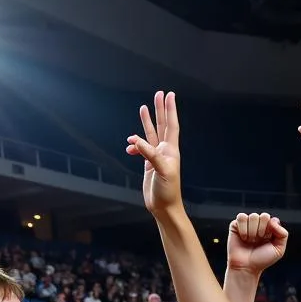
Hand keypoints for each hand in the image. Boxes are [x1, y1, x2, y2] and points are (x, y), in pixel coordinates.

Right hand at [126, 91, 182, 216]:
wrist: (164, 208)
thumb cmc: (167, 191)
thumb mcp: (161, 171)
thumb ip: (150, 154)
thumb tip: (136, 140)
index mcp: (171, 151)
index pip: (171, 125)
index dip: (170, 110)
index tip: (170, 95)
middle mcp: (165, 152)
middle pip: (162, 125)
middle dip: (160, 109)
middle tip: (159, 94)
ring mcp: (156, 157)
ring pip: (150, 135)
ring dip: (147, 122)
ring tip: (144, 107)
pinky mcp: (149, 165)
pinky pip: (140, 149)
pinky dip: (134, 146)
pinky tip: (129, 146)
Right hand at [227, 213, 288, 275]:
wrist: (246, 267)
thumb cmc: (262, 260)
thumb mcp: (279, 250)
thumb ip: (283, 234)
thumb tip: (273, 220)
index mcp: (269, 229)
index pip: (273, 219)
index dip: (271, 230)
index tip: (267, 240)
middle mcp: (258, 225)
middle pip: (264, 216)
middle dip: (262, 230)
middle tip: (258, 241)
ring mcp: (247, 224)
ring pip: (253, 216)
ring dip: (252, 231)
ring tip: (250, 241)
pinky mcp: (235, 225)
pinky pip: (241, 217)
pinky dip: (243, 229)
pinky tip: (243, 238)